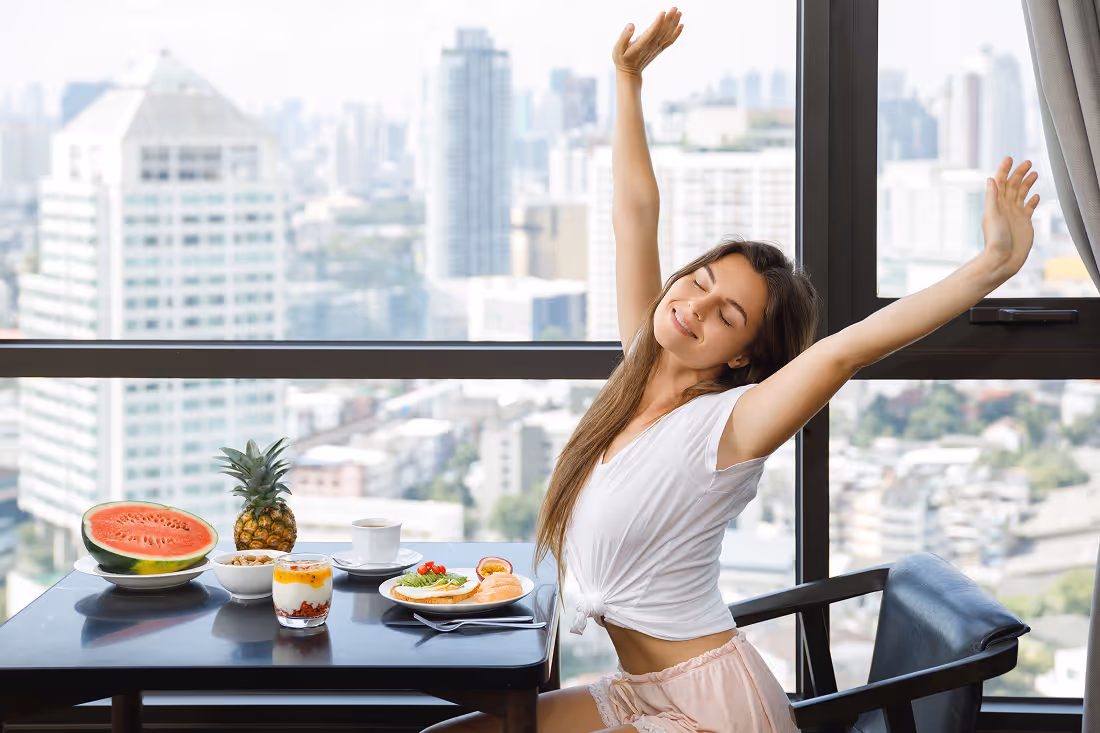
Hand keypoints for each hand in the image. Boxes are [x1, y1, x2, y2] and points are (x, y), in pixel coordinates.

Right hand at [612, 7, 682, 77]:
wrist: (630, 73)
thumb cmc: (622, 59)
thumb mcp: (618, 48)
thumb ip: (624, 37)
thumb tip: (631, 25)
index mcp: (640, 45)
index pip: (651, 33)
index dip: (658, 23)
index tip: (663, 12)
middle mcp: (650, 46)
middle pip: (662, 31)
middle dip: (669, 19)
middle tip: (674, 8)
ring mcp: (656, 48)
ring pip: (667, 34)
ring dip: (674, 24)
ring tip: (679, 13)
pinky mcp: (659, 49)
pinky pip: (670, 41)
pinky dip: (676, 33)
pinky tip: (681, 25)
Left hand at [981, 156, 1039, 277]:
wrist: (1003, 258)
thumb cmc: (995, 239)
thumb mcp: (992, 215)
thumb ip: (992, 197)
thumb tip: (990, 179)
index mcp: (996, 204)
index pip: (1000, 183)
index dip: (1004, 170)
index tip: (1009, 158)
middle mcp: (1005, 207)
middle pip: (1013, 186)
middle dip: (1019, 173)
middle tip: (1027, 162)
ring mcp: (1015, 214)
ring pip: (1021, 194)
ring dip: (1027, 183)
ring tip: (1034, 173)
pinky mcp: (1024, 222)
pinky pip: (1028, 208)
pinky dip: (1032, 200)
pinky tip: (1037, 195)